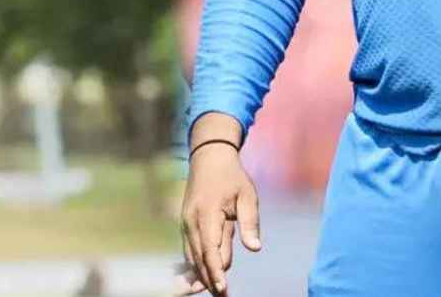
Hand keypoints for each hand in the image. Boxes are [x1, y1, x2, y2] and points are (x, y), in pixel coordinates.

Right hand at [179, 139, 260, 294]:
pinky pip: (190, 249)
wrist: (208, 157)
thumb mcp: (247, 195)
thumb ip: (250, 222)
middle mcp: (191, 220)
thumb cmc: (231, 177)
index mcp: (207, 212)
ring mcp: (186, 222)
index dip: (215, 271)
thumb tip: (254, 248)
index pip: (210, 248)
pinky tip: (203, 279)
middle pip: (198, 257)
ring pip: (191, 256)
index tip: (223, 289)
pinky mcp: (186, 224)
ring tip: (216, 292)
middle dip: (209, 279)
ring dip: (201, 275)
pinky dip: (196, 265)